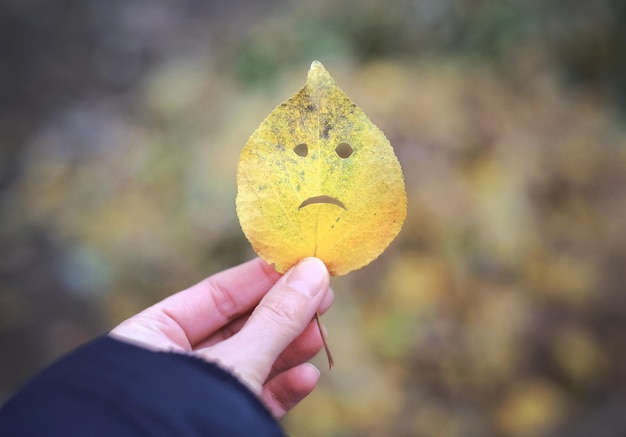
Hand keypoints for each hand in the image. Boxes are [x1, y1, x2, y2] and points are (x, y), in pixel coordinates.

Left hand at [109, 257, 332, 417]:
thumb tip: (314, 272)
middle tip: (324, 297)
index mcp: (150, 337)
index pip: (215, 295)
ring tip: (319, 335)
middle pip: (237, 328)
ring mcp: (192, 395)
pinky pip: (250, 397)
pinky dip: (279, 388)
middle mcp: (169, 364)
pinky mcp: (212, 422)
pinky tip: (307, 376)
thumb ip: (275, 318)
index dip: (262, 278)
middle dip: (282, 314)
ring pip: (248, 363)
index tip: (303, 265)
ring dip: (287, 349)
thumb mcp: (234, 361)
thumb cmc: (178, 417)